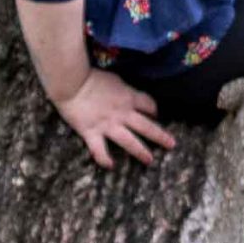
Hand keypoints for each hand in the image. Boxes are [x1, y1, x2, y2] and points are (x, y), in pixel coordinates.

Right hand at [57, 70, 177, 168]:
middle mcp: (122, 114)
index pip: (148, 105)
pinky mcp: (91, 133)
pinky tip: (111, 165)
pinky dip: (104, 159)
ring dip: (141, 152)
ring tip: (150, 160)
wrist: (72, 83)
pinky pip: (100, 150)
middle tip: (171, 144)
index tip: (155, 115)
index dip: (153, 110)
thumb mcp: (115, 79)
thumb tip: (129, 94)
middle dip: (160, 136)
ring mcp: (108, 125)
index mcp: (128, 97)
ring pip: (129, 142)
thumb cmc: (91, 77)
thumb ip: (124, 89)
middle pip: (146, 126)